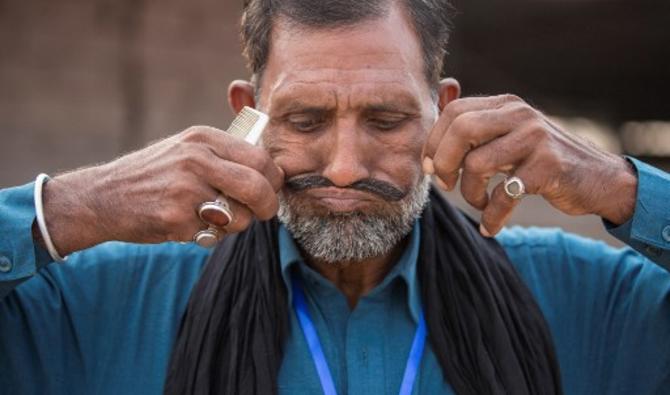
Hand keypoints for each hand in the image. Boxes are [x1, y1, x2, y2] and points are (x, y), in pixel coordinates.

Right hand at [40, 126, 283, 254]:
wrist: (103, 197)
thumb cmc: (154, 175)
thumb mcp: (186, 149)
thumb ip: (224, 155)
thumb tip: (271, 171)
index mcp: (202, 138)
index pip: (259, 158)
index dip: (273, 178)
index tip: (272, 188)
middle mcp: (195, 160)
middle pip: (257, 186)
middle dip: (268, 205)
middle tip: (264, 212)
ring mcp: (185, 190)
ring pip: (240, 217)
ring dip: (235, 224)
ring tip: (212, 217)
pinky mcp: (175, 219)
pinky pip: (214, 235)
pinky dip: (209, 235)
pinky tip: (188, 224)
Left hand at [422, 94, 637, 236]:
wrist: (597, 179)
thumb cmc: (540, 161)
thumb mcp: (509, 137)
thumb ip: (476, 129)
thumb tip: (434, 124)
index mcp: (505, 104)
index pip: (454, 112)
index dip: (434, 141)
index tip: (431, 167)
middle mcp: (519, 114)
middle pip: (461, 129)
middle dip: (443, 162)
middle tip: (445, 184)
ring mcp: (535, 138)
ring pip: (477, 163)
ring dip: (470, 193)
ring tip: (479, 203)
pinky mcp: (548, 166)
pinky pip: (504, 194)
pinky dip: (492, 216)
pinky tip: (490, 226)